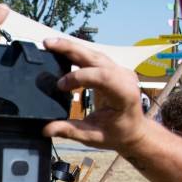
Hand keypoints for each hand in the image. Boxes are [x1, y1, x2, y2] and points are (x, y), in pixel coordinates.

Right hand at [42, 36, 150, 152]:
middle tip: (48, 44)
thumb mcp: (93, 137)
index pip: (103, 76)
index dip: (79, 77)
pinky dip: (77, 53)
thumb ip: (70, 130)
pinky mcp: (113, 69)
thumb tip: (46, 129)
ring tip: (50, 44)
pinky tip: (62, 51)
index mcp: (124, 95)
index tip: (60, 86)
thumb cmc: (118, 133)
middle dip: (70, 49)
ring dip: (71, 48)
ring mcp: (120, 71)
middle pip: (96, 58)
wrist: (134, 130)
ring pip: (94, 54)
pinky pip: (94, 57)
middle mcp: (125, 78)